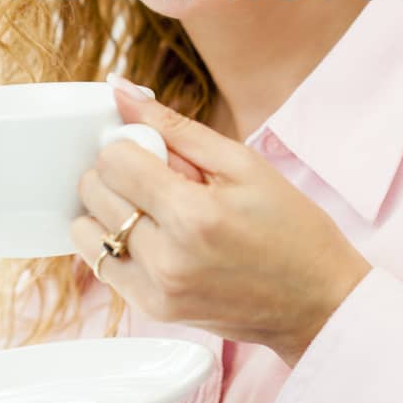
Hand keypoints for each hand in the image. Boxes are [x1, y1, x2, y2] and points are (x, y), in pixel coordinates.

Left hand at [70, 85, 372, 365]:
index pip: (114, 160)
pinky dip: (112, 242)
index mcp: (193, 215)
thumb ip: (175, 128)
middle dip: (117, 173)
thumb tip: (121, 92)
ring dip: (107, 209)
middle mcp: (167, 258)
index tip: (152, 149)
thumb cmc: (291, 229)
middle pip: (93, 192)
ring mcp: (156, 290)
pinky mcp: (153, 311)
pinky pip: (100, 265)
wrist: (317, 301)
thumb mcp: (243, 164)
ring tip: (149, 208)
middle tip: (156, 177)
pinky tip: (148, 235)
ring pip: (86, 230)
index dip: (129, 143)